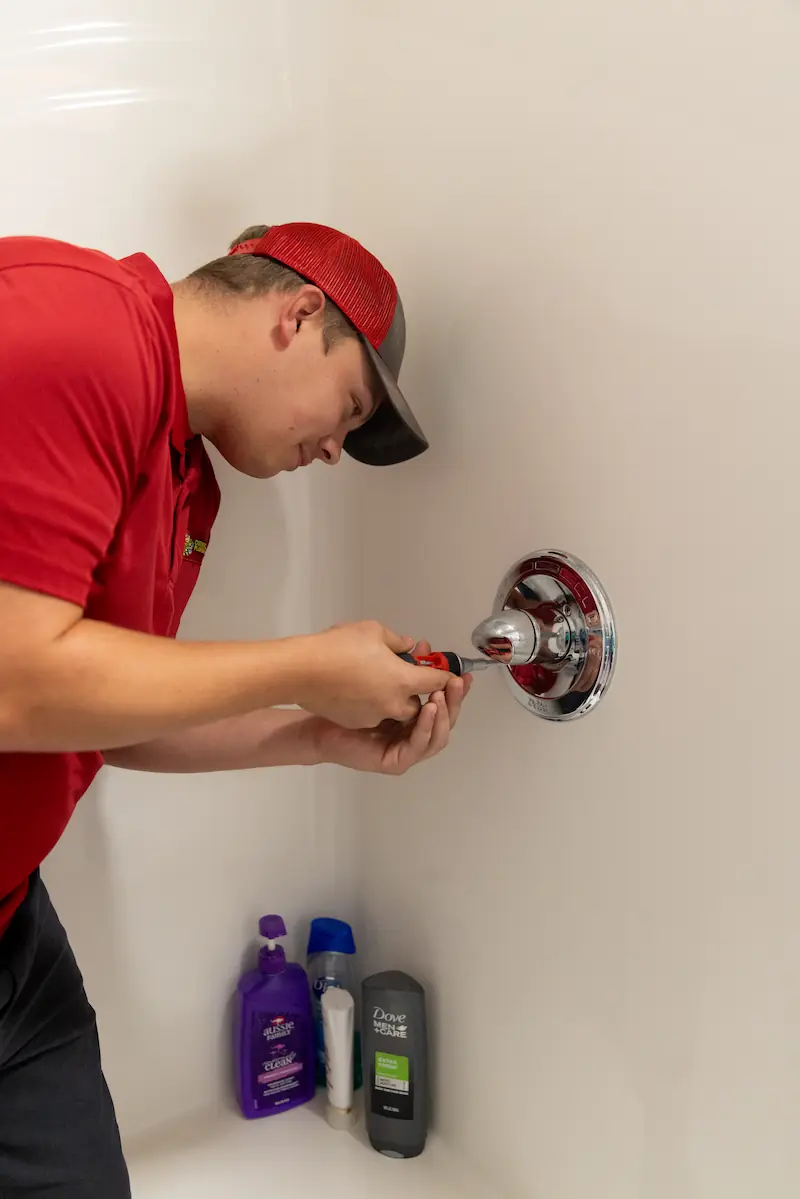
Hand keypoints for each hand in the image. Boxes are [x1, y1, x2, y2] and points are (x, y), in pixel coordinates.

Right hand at [293, 622, 451, 729]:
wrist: (300, 671)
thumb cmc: (338, 647)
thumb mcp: (372, 631)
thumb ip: (397, 641)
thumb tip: (407, 646)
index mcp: (404, 681)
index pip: (436, 681)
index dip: (445, 674)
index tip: (450, 672)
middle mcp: (394, 704)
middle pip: (420, 705)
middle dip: (420, 693)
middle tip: (414, 675)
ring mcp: (374, 716)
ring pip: (396, 711)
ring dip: (396, 699)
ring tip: (384, 678)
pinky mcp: (356, 722)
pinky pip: (375, 715)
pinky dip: (375, 704)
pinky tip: (361, 686)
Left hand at [308, 642, 472, 774]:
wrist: (317, 721)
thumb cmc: (344, 698)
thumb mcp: (379, 675)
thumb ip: (401, 664)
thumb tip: (421, 645)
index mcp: (413, 716)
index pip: (441, 703)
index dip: (453, 688)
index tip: (461, 672)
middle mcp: (412, 734)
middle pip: (445, 720)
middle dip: (455, 699)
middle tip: (459, 682)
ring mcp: (405, 749)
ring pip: (437, 736)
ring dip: (444, 714)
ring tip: (441, 695)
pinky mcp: (395, 762)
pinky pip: (418, 746)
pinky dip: (426, 727)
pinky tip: (428, 709)